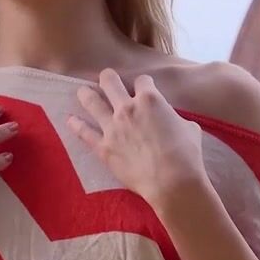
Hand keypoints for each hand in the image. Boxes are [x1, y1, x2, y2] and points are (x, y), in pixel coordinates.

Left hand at [66, 68, 207, 209]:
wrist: (172, 182)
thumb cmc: (187, 154)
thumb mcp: (189, 127)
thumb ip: (173, 118)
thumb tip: (170, 120)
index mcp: (150, 99)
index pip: (142, 80)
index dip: (144, 84)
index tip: (144, 88)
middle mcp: (127, 108)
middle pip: (109, 81)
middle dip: (108, 78)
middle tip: (107, 79)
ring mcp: (112, 127)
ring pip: (91, 101)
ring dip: (86, 93)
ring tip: (83, 91)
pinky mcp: (103, 147)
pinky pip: (84, 132)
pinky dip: (76, 124)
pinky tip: (70, 119)